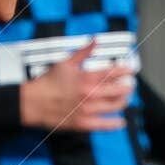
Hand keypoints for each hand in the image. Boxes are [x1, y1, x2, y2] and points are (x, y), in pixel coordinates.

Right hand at [17, 39, 134, 132]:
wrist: (33, 103)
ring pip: (115, 106)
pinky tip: (121, 121)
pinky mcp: (84, 123)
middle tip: (130, 84)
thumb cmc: (47, 83)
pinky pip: (106, 125)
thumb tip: (95, 40)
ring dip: (124, 101)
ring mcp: (89, 110)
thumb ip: (83, 52)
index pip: (114, 72)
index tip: (132, 70)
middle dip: (128, 86)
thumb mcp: (65, 63)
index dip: (126, 70)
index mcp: (87, 77)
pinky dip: (116, 123)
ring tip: (125, 98)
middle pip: (119, 90)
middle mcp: (91, 93)